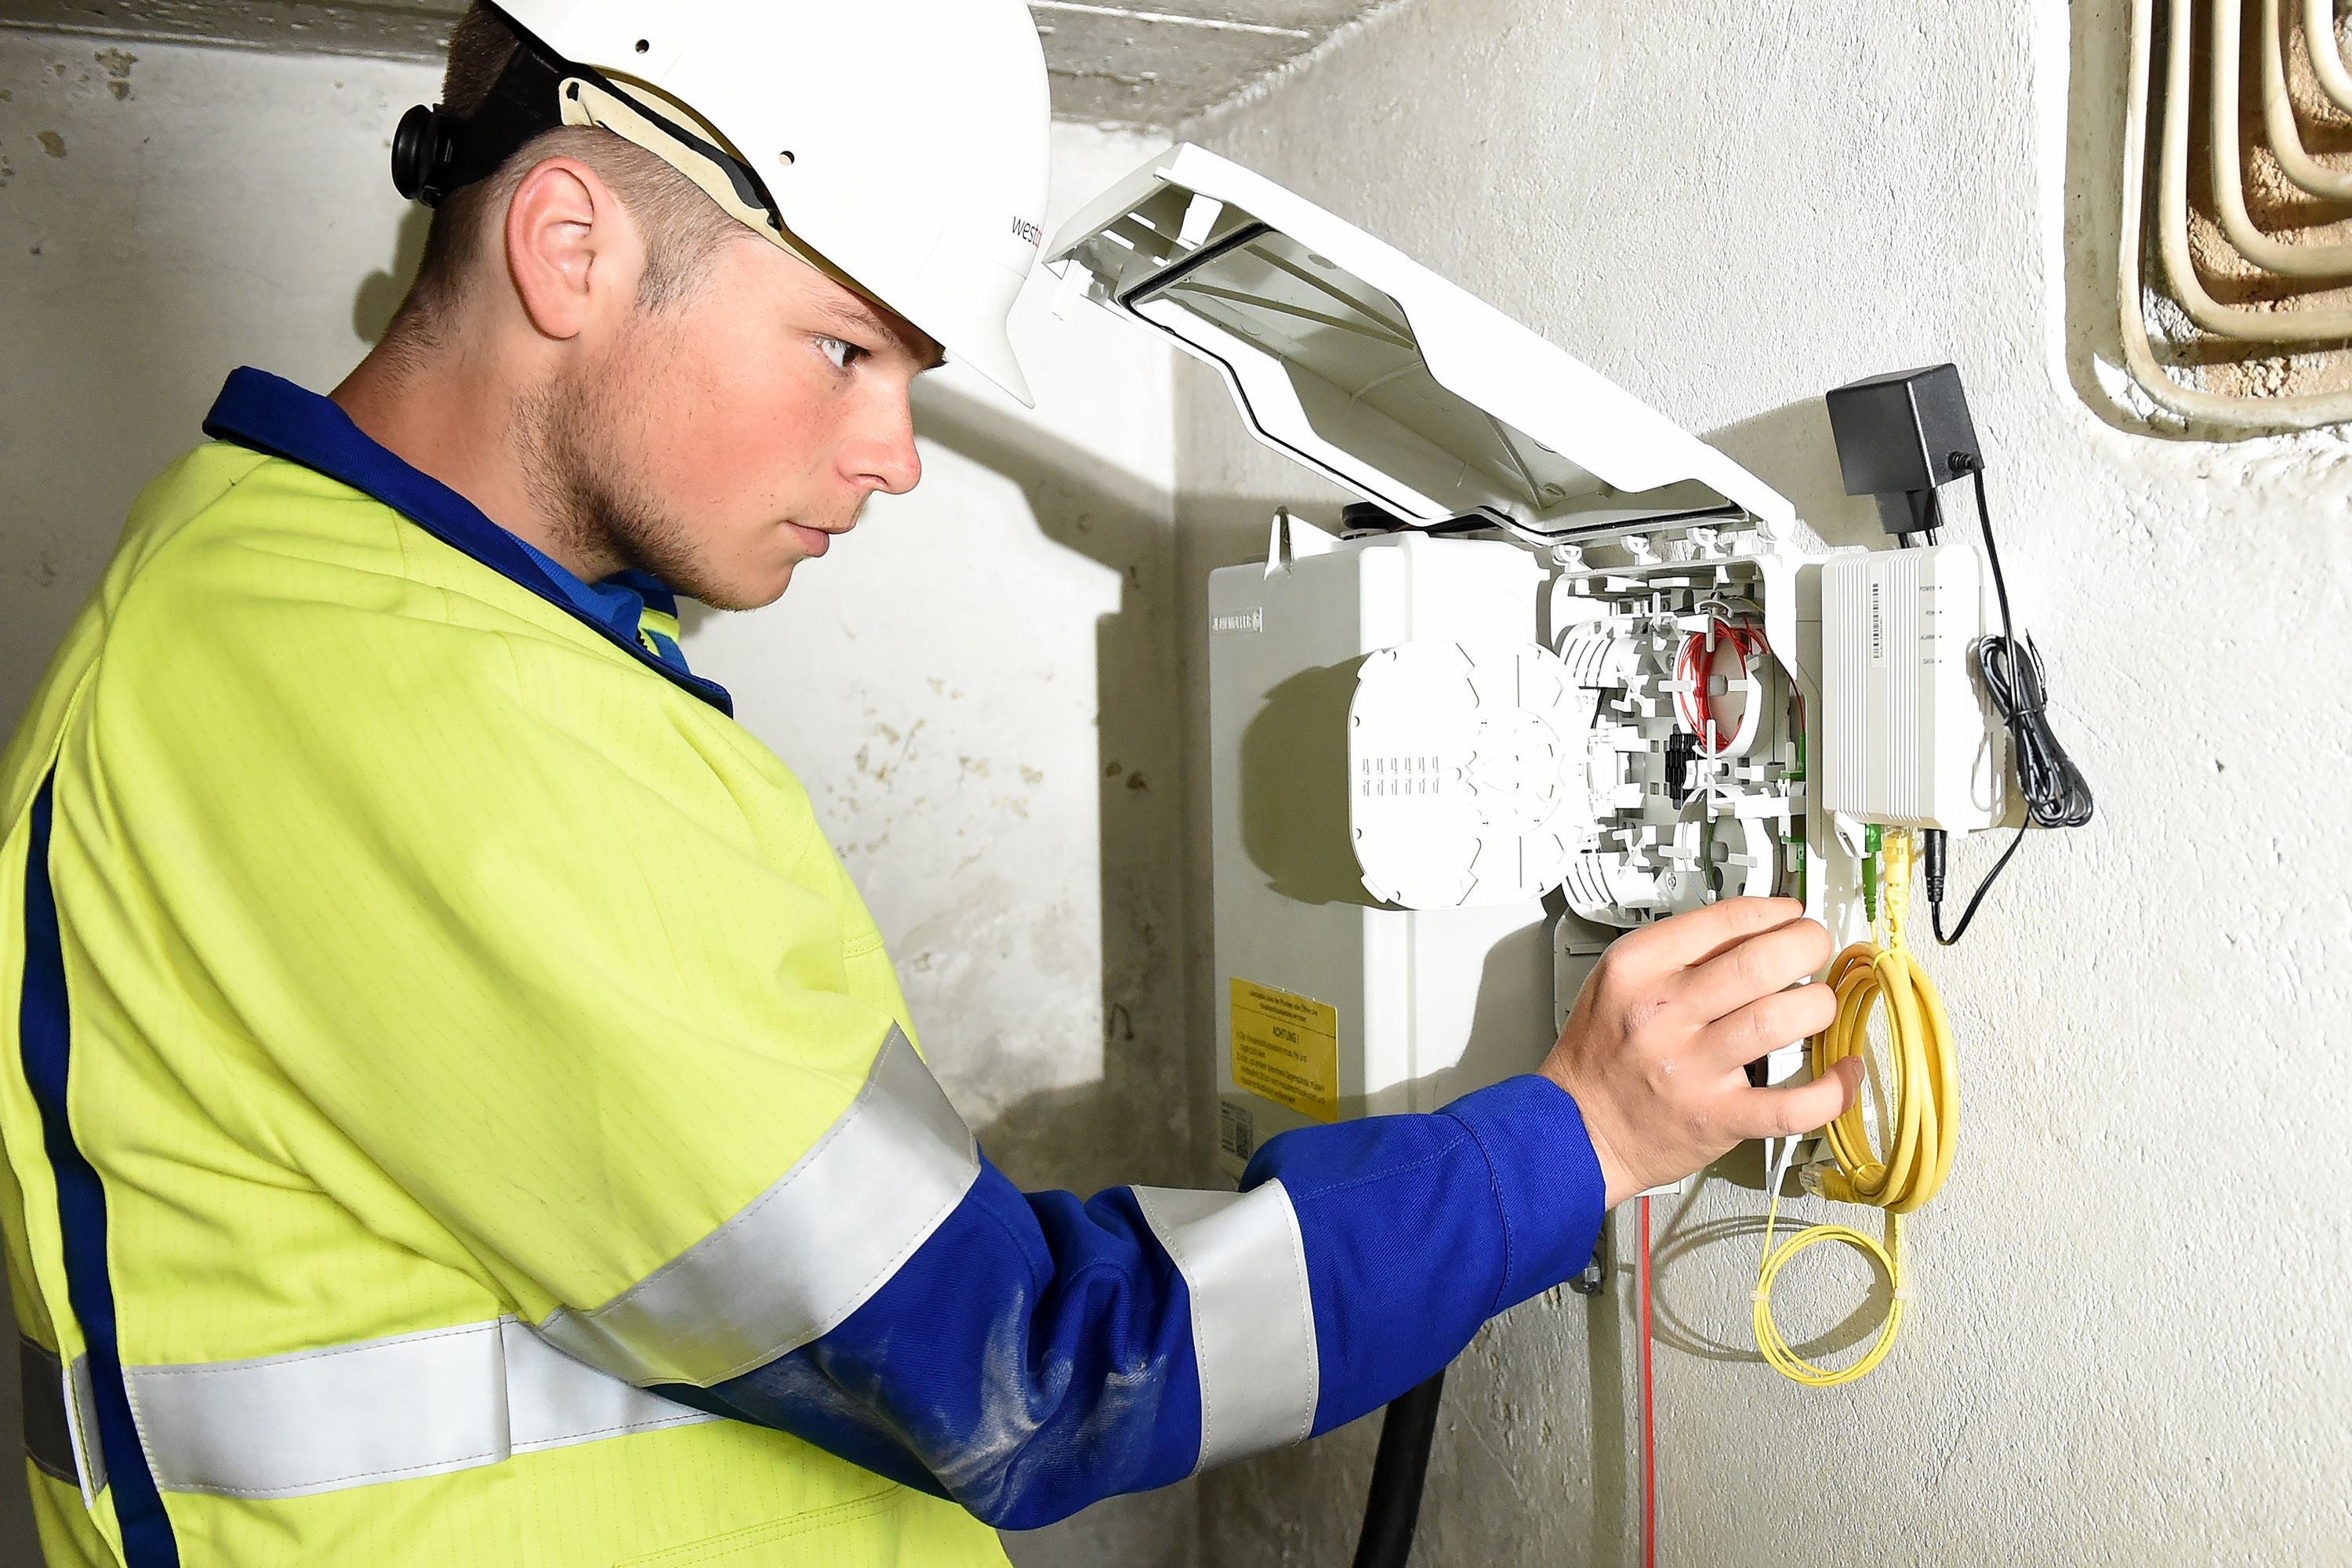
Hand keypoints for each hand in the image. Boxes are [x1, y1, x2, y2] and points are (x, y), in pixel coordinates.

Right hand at [1539, 897, 1859, 1208]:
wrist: (1575, 1128)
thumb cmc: (1601, 1054)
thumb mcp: (1618, 981)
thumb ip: (1679, 953)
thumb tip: (1756, 928)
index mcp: (1638, 969)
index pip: (1725, 919)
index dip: (1775, 912)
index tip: (1791, 916)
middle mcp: (1663, 1013)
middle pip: (1761, 962)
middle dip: (1807, 945)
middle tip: (1815, 949)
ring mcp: (1691, 1068)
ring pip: (1781, 1019)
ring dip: (1819, 1006)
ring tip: (1818, 1006)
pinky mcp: (1717, 1118)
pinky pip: (1793, 1104)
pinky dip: (1832, 1089)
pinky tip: (1843, 1071)